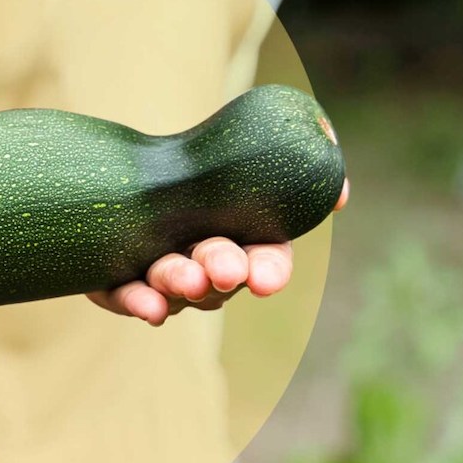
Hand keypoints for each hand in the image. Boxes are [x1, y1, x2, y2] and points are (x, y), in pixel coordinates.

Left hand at [88, 179, 350, 324]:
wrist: (131, 166)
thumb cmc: (205, 165)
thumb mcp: (248, 156)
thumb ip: (295, 163)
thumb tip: (341, 194)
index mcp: (245, 241)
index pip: (266, 262)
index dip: (268, 272)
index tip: (266, 279)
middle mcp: (207, 268)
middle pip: (219, 277)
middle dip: (222, 274)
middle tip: (220, 271)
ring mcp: (165, 279)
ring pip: (174, 289)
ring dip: (180, 286)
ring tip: (184, 278)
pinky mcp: (122, 282)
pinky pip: (127, 297)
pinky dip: (137, 302)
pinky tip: (146, 306)